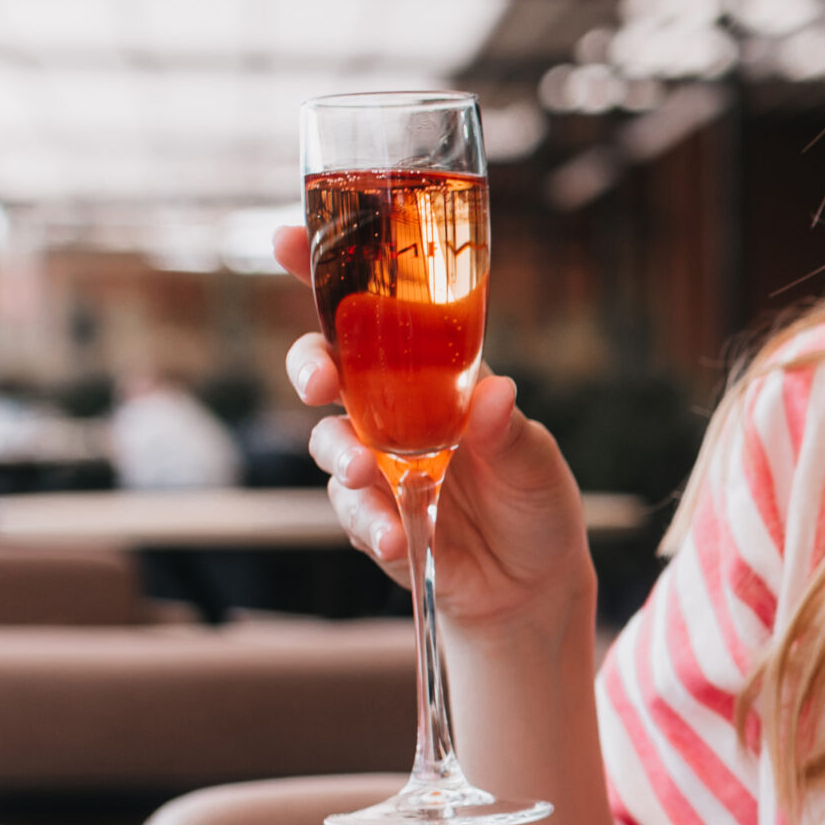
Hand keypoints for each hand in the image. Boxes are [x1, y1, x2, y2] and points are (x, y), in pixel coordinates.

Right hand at [278, 222, 591, 632]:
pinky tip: (395, 536)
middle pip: (327, 368)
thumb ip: (508, 430)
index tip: (288, 239)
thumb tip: (492, 396)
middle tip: (319, 383)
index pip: (373, 310)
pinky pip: (352, 510)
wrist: (532, 585)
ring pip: (328, 442)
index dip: (324, 271)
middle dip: (310, 366)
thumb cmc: (534, 501)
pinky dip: (369, 522)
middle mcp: (393, 409)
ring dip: (339, 453)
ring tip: (368, 473)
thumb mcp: (536, 460)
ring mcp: (377, 462)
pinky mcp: (371, 515)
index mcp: (432, 371)